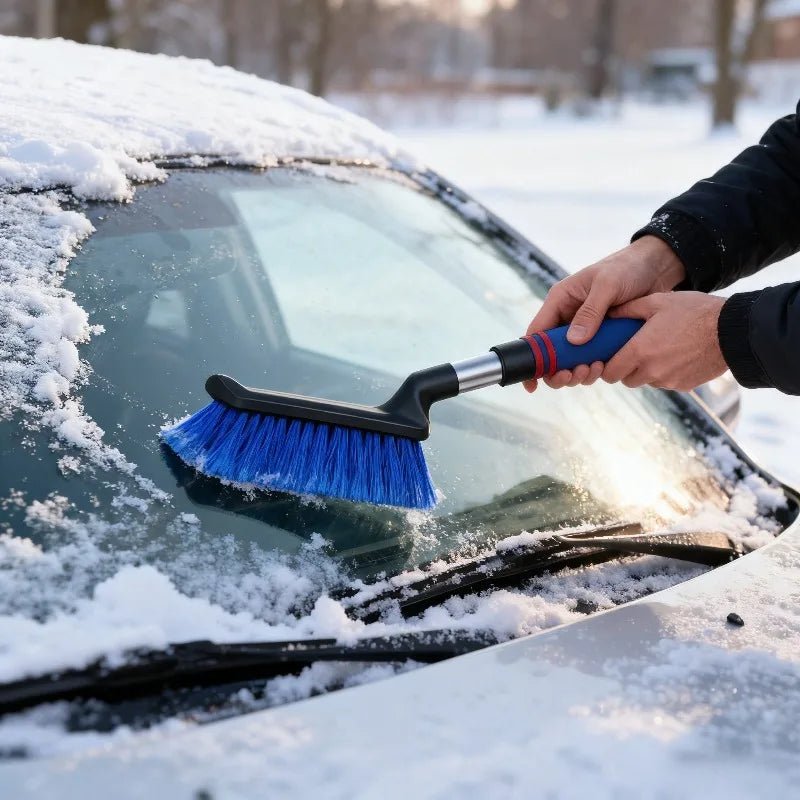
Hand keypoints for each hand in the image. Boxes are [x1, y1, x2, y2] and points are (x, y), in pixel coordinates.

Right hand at [523, 236, 684, 391]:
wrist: (655, 269)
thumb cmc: (628, 268)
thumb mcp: (608, 285)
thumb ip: (590, 312)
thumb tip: (574, 341)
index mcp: (560, 301)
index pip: (536, 333)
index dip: (531, 359)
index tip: (532, 383)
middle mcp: (567, 317)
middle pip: (551, 354)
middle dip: (559, 370)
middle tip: (575, 374)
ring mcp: (583, 330)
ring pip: (570, 361)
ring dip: (578, 372)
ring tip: (594, 369)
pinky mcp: (600, 338)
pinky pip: (589, 360)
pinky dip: (593, 369)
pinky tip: (603, 366)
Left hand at [604, 292, 726, 390]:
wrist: (733, 331)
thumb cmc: (695, 312)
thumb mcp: (658, 302)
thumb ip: (629, 309)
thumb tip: (608, 313)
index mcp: (640, 351)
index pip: (610, 373)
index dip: (607, 367)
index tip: (610, 358)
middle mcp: (652, 371)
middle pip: (627, 380)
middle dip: (626, 369)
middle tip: (633, 352)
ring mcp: (669, 381)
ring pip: (647, 382)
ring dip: (646, 371)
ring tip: (657, 350)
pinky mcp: (685, 386)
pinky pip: (667, 383)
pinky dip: (666, 373)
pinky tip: (676, 355)